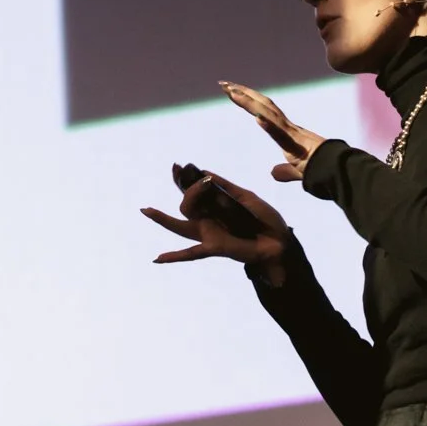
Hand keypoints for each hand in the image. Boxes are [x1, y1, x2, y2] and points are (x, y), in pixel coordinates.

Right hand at [141, 170, 289, 265]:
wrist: (279, 240)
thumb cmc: (263, 218)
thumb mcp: (245, 196)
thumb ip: (225, 187)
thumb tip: (205, 173)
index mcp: (215, 206)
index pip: (193, 191)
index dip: (183, 179)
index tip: (176, 166)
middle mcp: (208, 219)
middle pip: (186, 204)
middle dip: (185, 189)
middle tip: (187, 176)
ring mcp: (209, 234)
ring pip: (180, 226)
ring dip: (164, 219)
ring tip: (147, 210)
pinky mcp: (215, 247)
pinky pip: (191, 253)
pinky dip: (174, 257)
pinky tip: (157, 259)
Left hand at [218, 81, 325, 181]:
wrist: (336, 171)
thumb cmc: (318, 169)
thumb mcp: (295, 172)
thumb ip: (284, 171)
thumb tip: (273, 173)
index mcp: (285, 131)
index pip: (262, 111)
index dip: (247, 100)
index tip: (230, 90)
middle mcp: (286, 126)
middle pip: (261, 104)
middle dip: (242, 92)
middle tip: (223, 83)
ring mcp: (290, 133)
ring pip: (267, 113)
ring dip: (249, 102)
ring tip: (231, 91)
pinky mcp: (295, 144)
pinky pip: (280, 133)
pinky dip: (268, 125)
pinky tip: (256, 117)